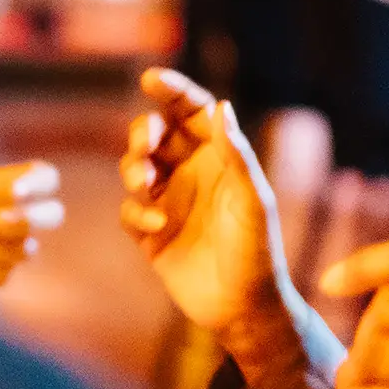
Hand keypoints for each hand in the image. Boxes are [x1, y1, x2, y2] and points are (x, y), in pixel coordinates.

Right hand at [119, 67, 286, 336]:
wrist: (243, 309)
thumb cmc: (258, 252)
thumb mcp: (254, 201)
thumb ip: (238, 155)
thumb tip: (220, 107)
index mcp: (219, 158)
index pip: (192, 112)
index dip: (173, 91)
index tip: (152, 80)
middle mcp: (191, 174)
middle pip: (155, 134)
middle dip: (145, 131)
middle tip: (150, 145)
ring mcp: (168, 202)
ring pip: (134, 167)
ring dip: (133, 168)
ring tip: (146, 184)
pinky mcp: (150, 234)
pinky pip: (129, 210)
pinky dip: (136, 211)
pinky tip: (157, 225)